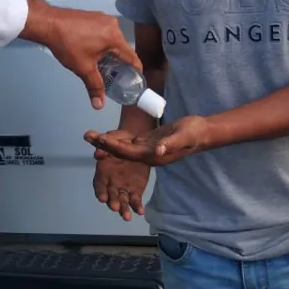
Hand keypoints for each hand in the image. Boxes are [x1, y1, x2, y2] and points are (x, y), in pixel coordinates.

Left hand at [22, 0, 141, 109]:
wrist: (48, 23)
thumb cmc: (67, 45)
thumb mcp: (83, 68)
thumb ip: (95, 86)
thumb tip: (99, 105)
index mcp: (114, 37)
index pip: (132, 56)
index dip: (135, 70)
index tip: (135, 80)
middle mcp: (113, 25)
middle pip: (122, 48)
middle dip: (118, 63)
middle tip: (114, 76)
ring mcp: (103, 18)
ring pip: (112, 40)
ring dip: (108, 52)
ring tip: (100, 65)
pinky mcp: (94, 16)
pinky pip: (103, 32)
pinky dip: (101, 43)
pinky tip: (91, 51)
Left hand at [86, 116, 212, 166]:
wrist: (202, 132)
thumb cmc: (194, 133)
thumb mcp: (183, 137)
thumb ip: (170, 144)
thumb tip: (157, 151)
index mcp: (153, 156)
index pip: (128, 152)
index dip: (112, 146)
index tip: (98, 140)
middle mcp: (147, 155)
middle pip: (121, 152)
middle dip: (103, 145)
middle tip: (86, 136)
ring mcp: (147, 149)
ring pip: (122, 148)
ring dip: (107, 142)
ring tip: (90, 135)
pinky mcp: (149, 142)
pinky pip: (129, 143)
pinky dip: (117, 139)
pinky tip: (106, 135)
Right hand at [92, 137, 150, 221]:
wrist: (138, 142)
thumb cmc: (121, 140)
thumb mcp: (112, 137)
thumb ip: (101, 140)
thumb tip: (87, 136)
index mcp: (103, 171)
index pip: (99, 184)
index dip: (100, 191)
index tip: (102, 198)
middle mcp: (111, 182)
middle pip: (110, 195)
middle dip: (112, 202)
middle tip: (115, 207)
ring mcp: (123, 187)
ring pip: (122, 201)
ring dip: (123, 209)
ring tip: (127, 217)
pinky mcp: (135, 190)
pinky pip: (135, 200)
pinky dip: (137, 206)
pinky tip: (140, 211)